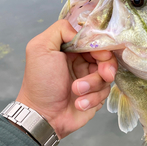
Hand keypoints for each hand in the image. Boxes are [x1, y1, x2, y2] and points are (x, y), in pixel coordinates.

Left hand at [16, 20, 116, 138]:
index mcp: (71, 49)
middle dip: (105, 67)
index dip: (101, 47)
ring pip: (107, 76)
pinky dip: (92, 99)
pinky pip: (105, 93)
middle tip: (103, 75)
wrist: (42, 115)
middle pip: (106, 58)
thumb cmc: (40, 83)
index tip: (101, 55)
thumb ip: (60, 30)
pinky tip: (78, 103)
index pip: (94, 41)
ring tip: (76, 92)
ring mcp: (90, 80)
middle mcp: (82, 62)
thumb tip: (82, 32)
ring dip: (92, 85)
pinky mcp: (95, 96)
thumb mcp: (40, 48)